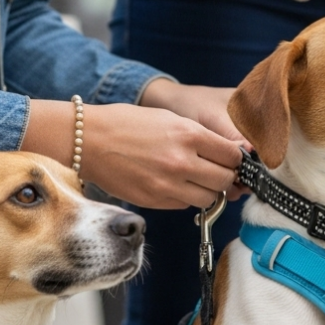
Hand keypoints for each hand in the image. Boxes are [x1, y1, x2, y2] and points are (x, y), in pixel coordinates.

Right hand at [140, 79, 250, 200]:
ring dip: (209, 190)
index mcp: (189, 135)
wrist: (89, 141)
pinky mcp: (155, 201)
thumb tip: (228, 154)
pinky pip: (186, 205)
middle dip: (227, 176)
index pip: (233, 156)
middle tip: (217, 170)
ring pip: (210, 198)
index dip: (235, 158)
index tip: (232, 158)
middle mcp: (182, 162)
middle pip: (226, 180)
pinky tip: (176, 184)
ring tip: (197, 179)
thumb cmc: (128, 124)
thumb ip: (201, 137)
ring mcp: (168, 185)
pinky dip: (187, 197)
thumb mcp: (171, 119)